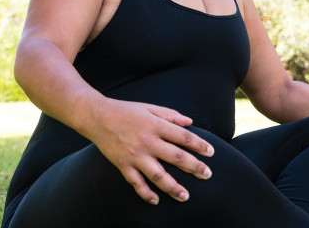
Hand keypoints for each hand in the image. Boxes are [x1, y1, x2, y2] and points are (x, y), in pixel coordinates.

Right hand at [88, 98, 214, 204]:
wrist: (97, 117)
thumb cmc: (126, 110)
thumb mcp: (150, 107)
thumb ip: (171, 115)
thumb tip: (190, 122)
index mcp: (156, 125)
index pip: (183, 137)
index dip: (199, 145)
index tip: (211, 153)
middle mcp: (147, 142)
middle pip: (176, 157)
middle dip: (194, 167)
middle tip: (208, 174)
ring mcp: (135, 156)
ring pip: (158, 176)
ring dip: (173, 187)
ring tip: (186, 196)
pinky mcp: (123, 165)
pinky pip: (136, 183)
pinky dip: (145, 193)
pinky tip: (156, 200)